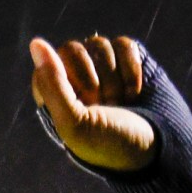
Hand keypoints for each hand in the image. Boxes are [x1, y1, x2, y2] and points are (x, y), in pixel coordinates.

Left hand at [29, 35, 157, 172]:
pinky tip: (135, 93)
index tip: (83, 108)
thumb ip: (52, 83)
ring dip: (114, 80)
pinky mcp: (127, 59)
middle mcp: (75, 78)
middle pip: (73, 49)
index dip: (68, 84)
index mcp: (54, 95)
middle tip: (104, 107)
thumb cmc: (109, 143)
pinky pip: (123, 44)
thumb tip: (36, 42)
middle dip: (93, 82)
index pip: (48, 64)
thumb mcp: (74, 122)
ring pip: (99, 44)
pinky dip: (131, 69)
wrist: (155, 150)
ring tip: (121, 103)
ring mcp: (102, 66)